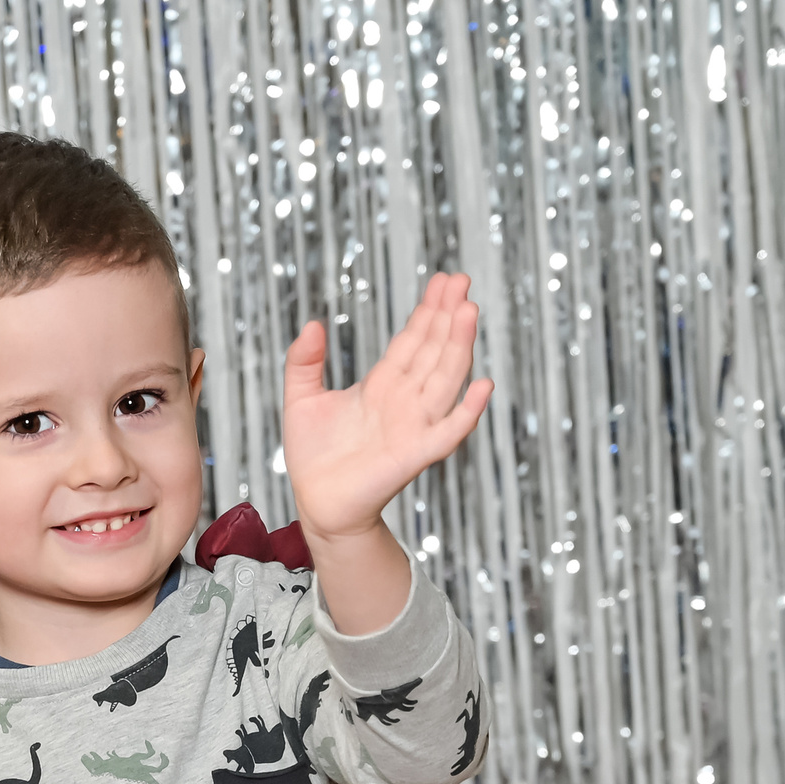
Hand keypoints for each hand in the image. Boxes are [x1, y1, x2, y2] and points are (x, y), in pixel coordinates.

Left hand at [281, 273, 493, 542]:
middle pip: (433, 351)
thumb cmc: (313, 455)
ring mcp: (414, 425)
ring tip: (468, 313)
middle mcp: (405, 400)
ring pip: (444, 380)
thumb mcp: (301, 399)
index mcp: (383, 384)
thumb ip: (304, 362)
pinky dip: (466, 411)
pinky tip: (482, 386)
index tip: (445, 280)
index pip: (413, 340)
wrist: (317, 503)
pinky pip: (448, 431)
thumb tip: (312, 323)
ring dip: (458, 348)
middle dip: (447, 317)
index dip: (429, 311)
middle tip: (461, 281)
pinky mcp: (414, 454)